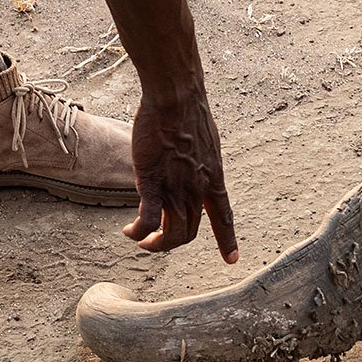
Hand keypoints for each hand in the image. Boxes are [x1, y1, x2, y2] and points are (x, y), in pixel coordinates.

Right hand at [123, 96, 239, 261]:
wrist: (177, 101)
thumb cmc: (189, 114)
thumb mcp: (206, 145)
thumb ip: (201, 162)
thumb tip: (195, 162)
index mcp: (214, 181)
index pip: (224, 218)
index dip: (228, 241)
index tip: (232, 260)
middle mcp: (198, 190)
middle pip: (190, 232)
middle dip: (171, 243)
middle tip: (155, 244)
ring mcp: (176, 188)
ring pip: (171, 234)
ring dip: (155, 244)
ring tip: (141, 242)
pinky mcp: (153, 184)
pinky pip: (148, 221)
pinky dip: (139, 232)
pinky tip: (129, 232)